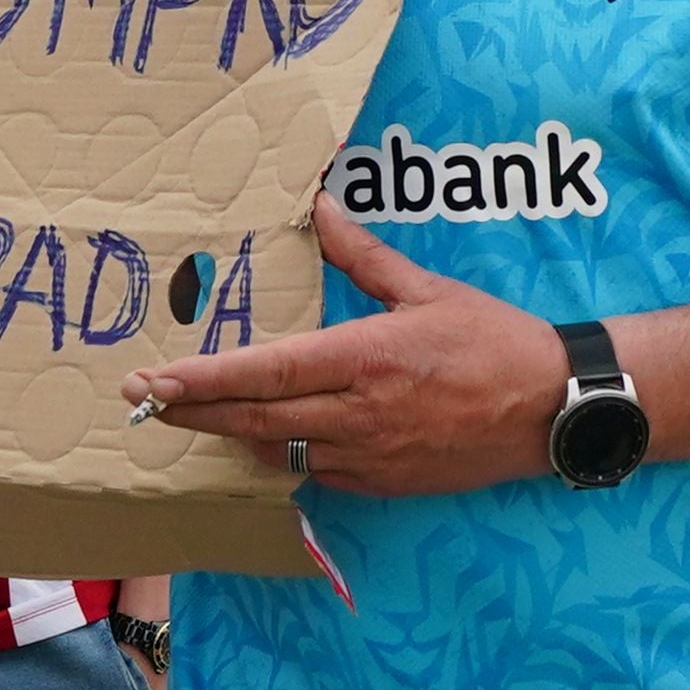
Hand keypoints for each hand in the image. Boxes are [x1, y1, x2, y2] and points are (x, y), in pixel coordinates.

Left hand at [119, 196, 567, 496]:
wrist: (549, 410)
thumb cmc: (493, 340)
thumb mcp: (426, 288)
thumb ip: (361, 254)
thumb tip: (317, 206)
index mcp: (366, 358)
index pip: (265, 371)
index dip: (201, 378)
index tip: (152, 379)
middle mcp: (358, 415)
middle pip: (251, 417)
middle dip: (189, 410)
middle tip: (139, 401)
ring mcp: (368, 457)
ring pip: (274, 450)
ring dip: (227, 432)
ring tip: (186, 414)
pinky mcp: (381, 483)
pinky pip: (310, 472)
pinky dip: (276, 452)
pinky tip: (255, 435)